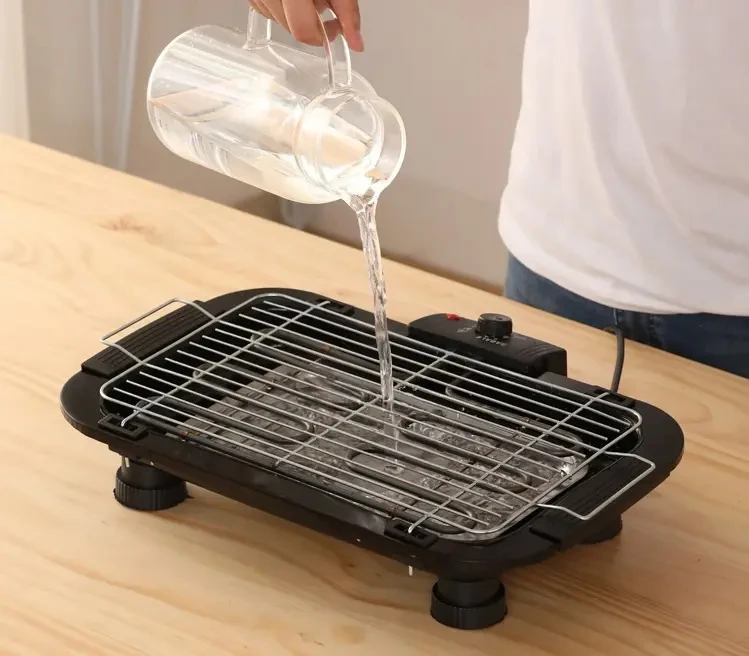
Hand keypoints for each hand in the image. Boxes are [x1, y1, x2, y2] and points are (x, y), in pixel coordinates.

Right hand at [248, 0, 363, 51]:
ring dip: (293, 15)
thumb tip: (357, 44)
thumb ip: (347, 12)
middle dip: (309, 23)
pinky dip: (278, 8)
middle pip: (289, 28)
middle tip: (321, 6)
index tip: (334, 29)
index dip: (321, 36)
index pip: (302, 30)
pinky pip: (262, 8)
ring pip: (274, 20)